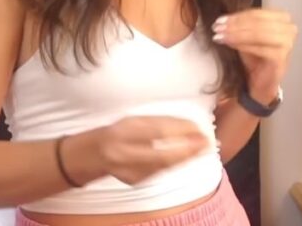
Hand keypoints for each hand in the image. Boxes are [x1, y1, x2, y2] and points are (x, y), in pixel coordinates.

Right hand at [76, 116, 210, 185]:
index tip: (200, 128)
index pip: (157, 131)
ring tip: (202, 148)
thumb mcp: (134, 120)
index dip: (181, 131)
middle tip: (207, 143)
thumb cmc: (117, 131)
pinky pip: (160, 172)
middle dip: (188, 150)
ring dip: (186, 158)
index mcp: (123, 131)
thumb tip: (188, 126)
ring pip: (164, 165)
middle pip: (163, 154)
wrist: (93, 155)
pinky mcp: (134, 180)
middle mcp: (123, 153)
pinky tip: (186, 157)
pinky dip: (175, 164)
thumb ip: (158, 123)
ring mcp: (128, 170)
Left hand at [212, 8, 296, 103]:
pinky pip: (259, 47)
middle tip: (218, 27)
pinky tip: (230, 44)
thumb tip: (223, 19)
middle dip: (235, 25)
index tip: (220, 20)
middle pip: (257, 22)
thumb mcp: (246, 36)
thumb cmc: (255, 58)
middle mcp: (289, 28)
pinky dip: (242, 45)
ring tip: (221, 36)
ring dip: (236, 34)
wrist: (262, 82)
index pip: (257, 13)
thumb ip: (240, 24)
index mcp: (282, 18)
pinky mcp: (282, 56)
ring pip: (258, 33)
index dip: (236, 16)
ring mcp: (288, 42)